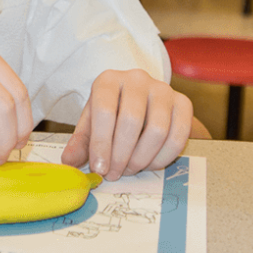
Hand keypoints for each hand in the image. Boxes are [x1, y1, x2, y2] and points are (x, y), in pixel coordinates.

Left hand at [61, 69, 191, 179]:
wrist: (143, 104)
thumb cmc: (111, 114)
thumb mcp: (92, 125)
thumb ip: (81, 143)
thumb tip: (69, 162)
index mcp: (108, 80)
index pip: (104, 111)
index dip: (101, 144)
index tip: (100, 168)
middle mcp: (136, 79)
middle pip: (131, 121)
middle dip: (121, 155)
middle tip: (115, 174)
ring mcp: (163, 89)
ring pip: (157, 130)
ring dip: (142, 158)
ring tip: (130, 169)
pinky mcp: (183, 102)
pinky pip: (178, 135)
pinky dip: (164, 157)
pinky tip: (150, 163)